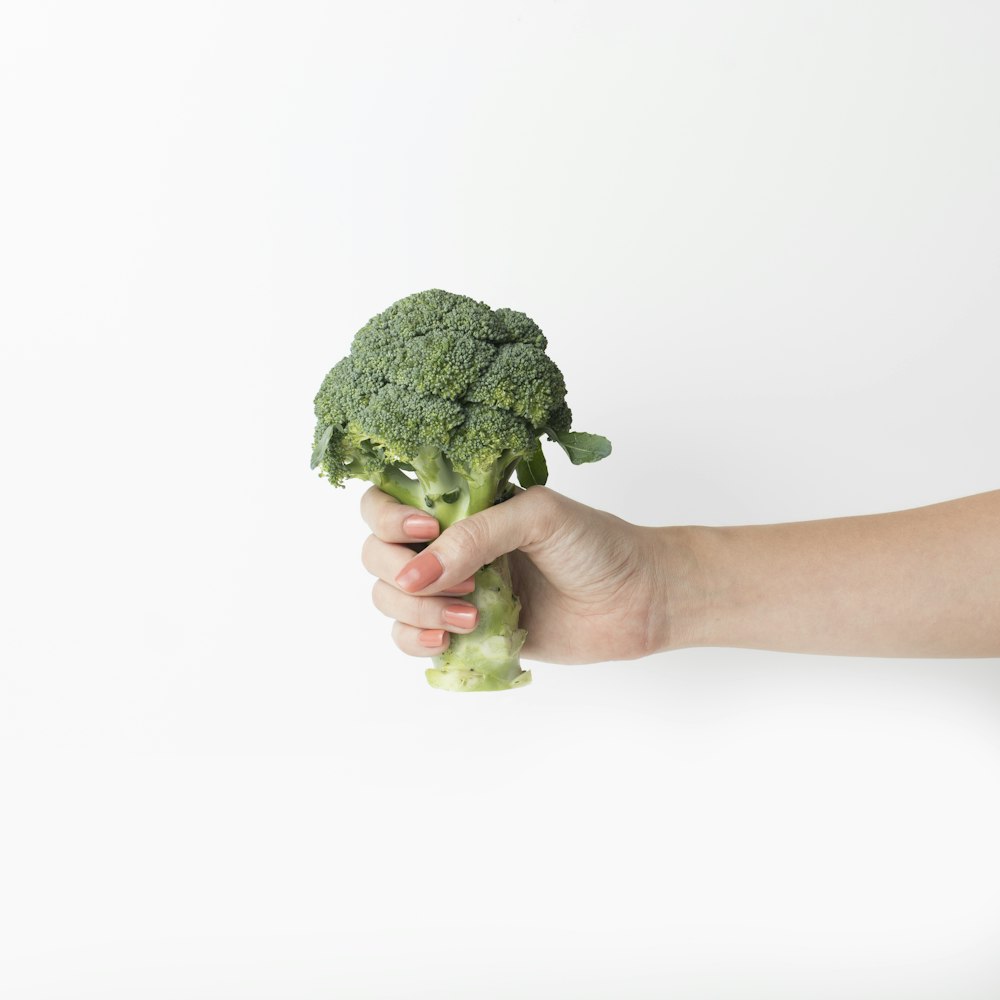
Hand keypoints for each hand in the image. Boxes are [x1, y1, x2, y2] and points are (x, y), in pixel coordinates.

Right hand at [359, 485, 668, 663]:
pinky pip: (411, 638)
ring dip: (415, 611)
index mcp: (459, 505)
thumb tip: (416, 574)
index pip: (385, 502)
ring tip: (469, 617)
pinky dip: (417, 641)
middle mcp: (448, 545)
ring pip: (389, 599)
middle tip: (461, 583)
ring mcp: (453, 589)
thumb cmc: (595, 544)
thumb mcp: (538, 517)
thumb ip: (476, 535)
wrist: (636, 599)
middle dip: (401, 572)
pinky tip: (450, 638)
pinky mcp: (464, 632)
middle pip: (376, 554)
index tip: (425, 532)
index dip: (388, 517)